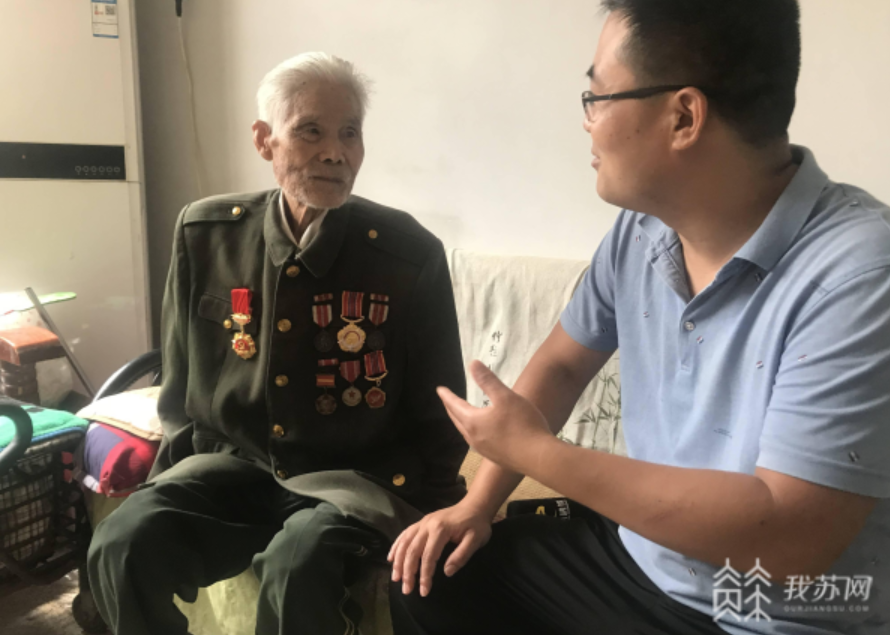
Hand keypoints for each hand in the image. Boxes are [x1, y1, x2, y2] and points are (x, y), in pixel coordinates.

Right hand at [388, 500, 492, 596]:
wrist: (475, 505)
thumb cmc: (477, 525)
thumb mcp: (476, 540)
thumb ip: (461, 556)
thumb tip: (446, 573)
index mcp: (440, 529)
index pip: (429, 556)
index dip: (425, 575)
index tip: (424, 591)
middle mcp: (427, 525)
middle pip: (412, 550)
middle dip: (408, 572)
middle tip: (407, 590)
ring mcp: (422, 522)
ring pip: (405, 542)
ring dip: (398, 561)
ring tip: (395, 579)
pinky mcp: (421, 522)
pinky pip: (404, 534)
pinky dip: (396, 546)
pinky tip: (390, 558)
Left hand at [438, 360, 553, 472]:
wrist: (538, 457)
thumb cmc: (522, 424)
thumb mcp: (505, 397)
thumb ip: (488, 380)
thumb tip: (472, 364)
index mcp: (473, 422)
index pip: (455, 405)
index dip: (447, 396)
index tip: (439, 389)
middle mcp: (474, 438)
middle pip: (457, 420)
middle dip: (451, 408)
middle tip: (447, 400)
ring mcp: (484, 450)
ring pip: (466, 432)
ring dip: (461, 421)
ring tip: (461, 415)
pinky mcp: (495, 457)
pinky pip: (476, 441)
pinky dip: (472, 431)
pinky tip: (482, 432)